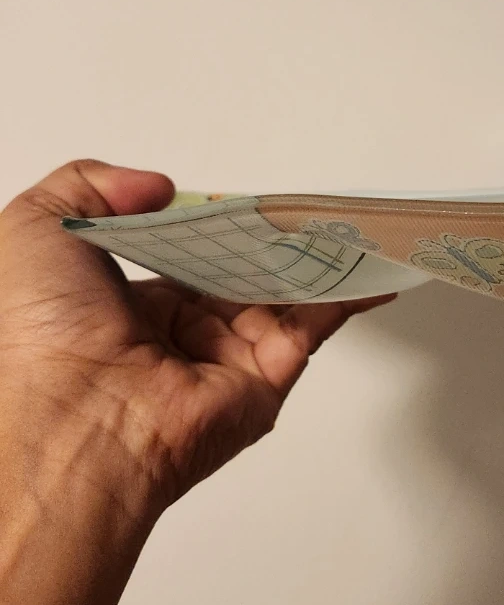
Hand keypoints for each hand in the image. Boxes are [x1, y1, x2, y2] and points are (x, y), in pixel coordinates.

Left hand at [0, 159, 393, 516]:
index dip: (210, 218)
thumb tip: (162, 187)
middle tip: (299, 198)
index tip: (234, 194)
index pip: (184, 250)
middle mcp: (180, 334)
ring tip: (346, 214)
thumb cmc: (40, 338)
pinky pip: (314, 324)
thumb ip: (88, 186)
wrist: (74, 419)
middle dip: (273, 233)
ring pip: (284, 291)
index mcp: (127, 304)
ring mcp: (227, 356)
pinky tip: (369, 259)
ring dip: (317, 253)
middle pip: (243, 268)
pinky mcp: (266, 378)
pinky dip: (348, 290)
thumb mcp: (32, 232)